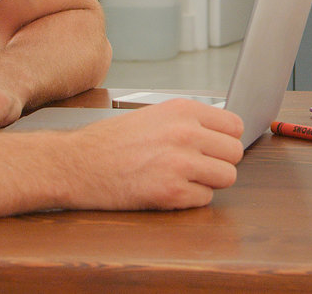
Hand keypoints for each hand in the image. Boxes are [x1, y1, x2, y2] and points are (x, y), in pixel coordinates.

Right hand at [60, 99, 244, 209]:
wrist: (76, 164)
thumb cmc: (110, 142)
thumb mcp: (153, 115)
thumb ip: (188, 122)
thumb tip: (221, 135)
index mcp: (182, 110)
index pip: (235, 126)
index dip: (225, 140)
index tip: (214, 148)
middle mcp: (185, 133)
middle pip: (235, 153)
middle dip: (219, 163)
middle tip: (197, 166)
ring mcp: (179, 163)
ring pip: (227, 177)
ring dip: (209, 182)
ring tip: (183, 179)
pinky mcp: (170, 192)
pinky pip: (205, 199)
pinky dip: (190, 199)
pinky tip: (167, 190)